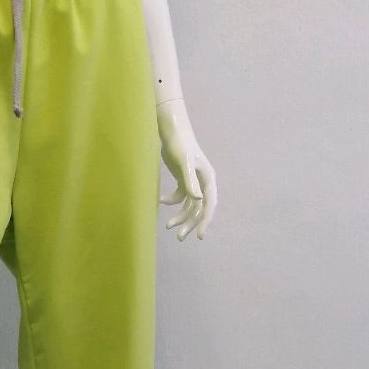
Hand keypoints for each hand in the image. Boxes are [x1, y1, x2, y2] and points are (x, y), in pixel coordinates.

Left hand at [157, 100, 216, 240]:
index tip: (199, 236)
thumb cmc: (180, 144)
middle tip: (179, 237)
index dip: (205, 221)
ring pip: (189, 205)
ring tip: (168, 227)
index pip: (209, 205)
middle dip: (190, 223)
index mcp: (208, 180)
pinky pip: (179, 197)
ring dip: (180, 216)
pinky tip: (160, 200)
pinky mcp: (182, 179)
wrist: (172, 131)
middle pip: (199, 209)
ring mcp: (193, 182)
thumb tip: (198, 200)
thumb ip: (190, 182)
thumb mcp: (185, 163)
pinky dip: (170, 201)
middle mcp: (203, 183)